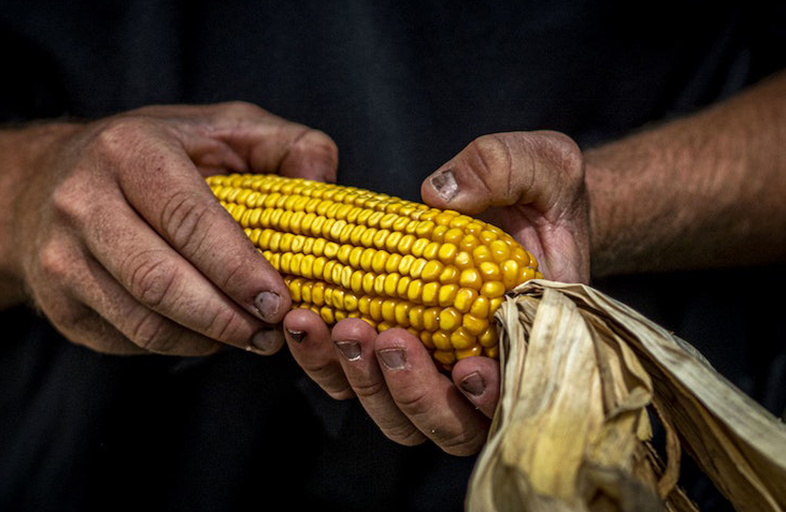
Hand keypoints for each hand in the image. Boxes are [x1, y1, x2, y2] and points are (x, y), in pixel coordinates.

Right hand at [14, 102, 336, 354]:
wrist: (48, 184)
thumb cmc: (154, 156)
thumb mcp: (220, 129)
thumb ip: (284, 145)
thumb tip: (323, 183)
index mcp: (129, 151)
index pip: (188, 218)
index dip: (237, 267)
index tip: (279, 300)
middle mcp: (82, 202)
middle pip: (161, 281)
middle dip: (227, 317)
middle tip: (273, 332)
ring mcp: (60, 258)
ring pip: (145, 321)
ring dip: (208, 339)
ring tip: (252, 337)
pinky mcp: (60, 303)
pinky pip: (130, 339)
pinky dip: (179, 344)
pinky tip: (208, 332)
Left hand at [286, 131, 588, 454]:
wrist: (516, 200)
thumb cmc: (540, 187)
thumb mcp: (541, 164)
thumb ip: (505, 170)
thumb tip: (439, 195)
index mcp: (532, 332)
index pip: (516, 391)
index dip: (491, 397)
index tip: (466, 369)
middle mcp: (484, 364)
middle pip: (451, 426)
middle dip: (414, 393)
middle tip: (385, 338)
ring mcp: (435, 363)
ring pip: (398, 415)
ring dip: (362, 384)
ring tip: (331, 326)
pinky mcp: (391, 348)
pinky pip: (357, 378)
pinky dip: (325, 361)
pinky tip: (302, 317)